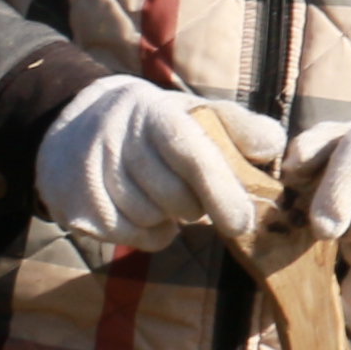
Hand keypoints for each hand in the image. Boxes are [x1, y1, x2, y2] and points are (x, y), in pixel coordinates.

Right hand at [36, 75, 284, 251]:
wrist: (77, 122)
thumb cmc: (156, 125)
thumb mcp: (195, 112)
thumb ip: (240, 127)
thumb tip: (273, 147)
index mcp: (156, 112)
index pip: (190, 153)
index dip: (219, 190)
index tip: (242, 222)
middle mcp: (119, 139)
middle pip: (175, 199)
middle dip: (196, 206)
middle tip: (193, 195)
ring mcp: (91, 173)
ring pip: (153, 220)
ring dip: (171, 218)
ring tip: (163, 195)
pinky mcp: (76, 205)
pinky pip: (132, 237)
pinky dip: (150, 233)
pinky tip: (145, 211)